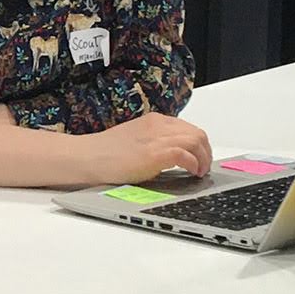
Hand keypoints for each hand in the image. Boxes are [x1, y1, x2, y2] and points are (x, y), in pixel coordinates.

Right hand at [83, 112, 211, 182]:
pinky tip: (191, 173)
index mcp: (154, 120)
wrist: (88, 157)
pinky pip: (185, 154)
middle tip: (204, 167)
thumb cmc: (106, 152)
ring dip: (203, 158)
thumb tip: (174, 156)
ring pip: (196, 140)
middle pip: (197, 133)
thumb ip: (155, 142)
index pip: (188, 128)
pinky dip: (193, 164)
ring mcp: (156, 138)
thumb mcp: (136, 139)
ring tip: (199, 172)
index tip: (200, 158)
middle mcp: (158, 125)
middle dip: (206, 152)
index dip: (199, 145)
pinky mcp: (154, 154)